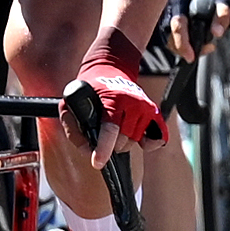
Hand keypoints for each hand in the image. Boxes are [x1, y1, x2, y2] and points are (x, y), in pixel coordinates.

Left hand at [72, 28, 171, 145]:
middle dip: (110, 145)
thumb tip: (86, 150)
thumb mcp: (71, 103)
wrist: (110, 68)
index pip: (110, 130)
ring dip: (123, 142)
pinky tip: (142, 143)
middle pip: (123, 141)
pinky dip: (151, 143)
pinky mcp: (154, 111)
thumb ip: (73, 128)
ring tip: (113, 131)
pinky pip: (158, 136)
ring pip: (135, 141)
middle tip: (101, 137)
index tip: (98, 162)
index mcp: (113, 101)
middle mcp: (133, 104)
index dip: (103, 149)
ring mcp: (146, 108)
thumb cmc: (91, 87)